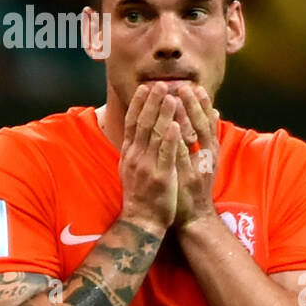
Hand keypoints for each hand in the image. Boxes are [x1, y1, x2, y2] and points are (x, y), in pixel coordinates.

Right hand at [119, 82, 181, 233]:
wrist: (142, 222)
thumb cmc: (140, 195)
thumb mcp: (131, 168)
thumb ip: (136, 149)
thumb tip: (137, 132)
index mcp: (130, 153)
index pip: (132, 122)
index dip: (138, 104)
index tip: (144, 87)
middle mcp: (136, 156)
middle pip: (143, 123)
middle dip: (151, 102)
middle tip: (159, 83)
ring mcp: (147, 166)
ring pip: (155, 135)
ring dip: (163, 114)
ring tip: (171, 96)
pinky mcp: (160, 177)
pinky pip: (166, 154)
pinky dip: (170, 138)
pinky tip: (176, 124)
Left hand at [173, 83, 219, 228]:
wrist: (194, 218)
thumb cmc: (196, 186)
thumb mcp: (206, 160)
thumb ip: (208, 136)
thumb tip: (215, 111)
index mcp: (211, 151)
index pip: (208, 122)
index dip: (202, 104)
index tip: (195, 86)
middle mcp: (207, 157)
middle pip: (202, 125)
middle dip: (194, 105)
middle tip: (185, 85)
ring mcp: (197, 167)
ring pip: (192, 137)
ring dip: (185, 116)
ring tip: (176, 97)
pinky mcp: (185, 178)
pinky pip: (181, 155)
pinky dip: (177, 140)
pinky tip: (172, 126)